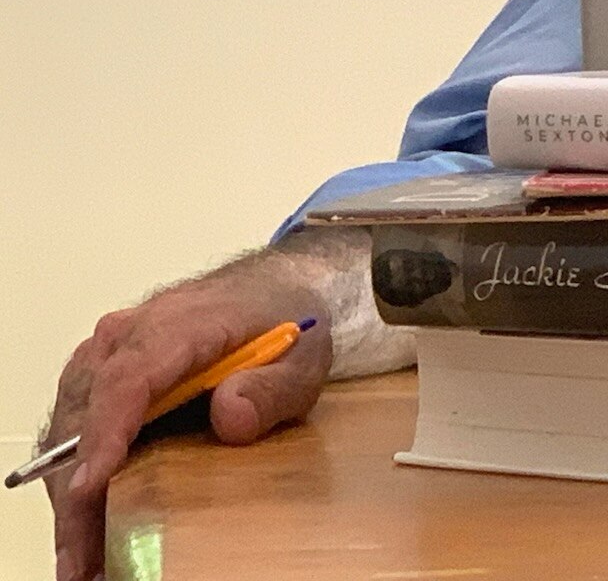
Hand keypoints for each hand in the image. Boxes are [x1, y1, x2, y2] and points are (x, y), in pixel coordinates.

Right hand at [45, 260, 332, 580]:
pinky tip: (84, 524)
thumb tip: (230, 416)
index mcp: (179, 324)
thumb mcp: (304, 357)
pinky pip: (75, 424)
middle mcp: (130, 334)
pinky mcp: (101, 374)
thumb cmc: (284, 320)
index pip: (129, 380)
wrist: (274, 288)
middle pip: (85, 412)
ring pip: (69, 424)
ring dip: (68, 492)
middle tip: (84, 558)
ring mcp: (109, 353)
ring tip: (81, 558)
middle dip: (77, 489)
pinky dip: (73, 475)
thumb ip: (272, 388)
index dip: (106, 434)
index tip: (92, 486)